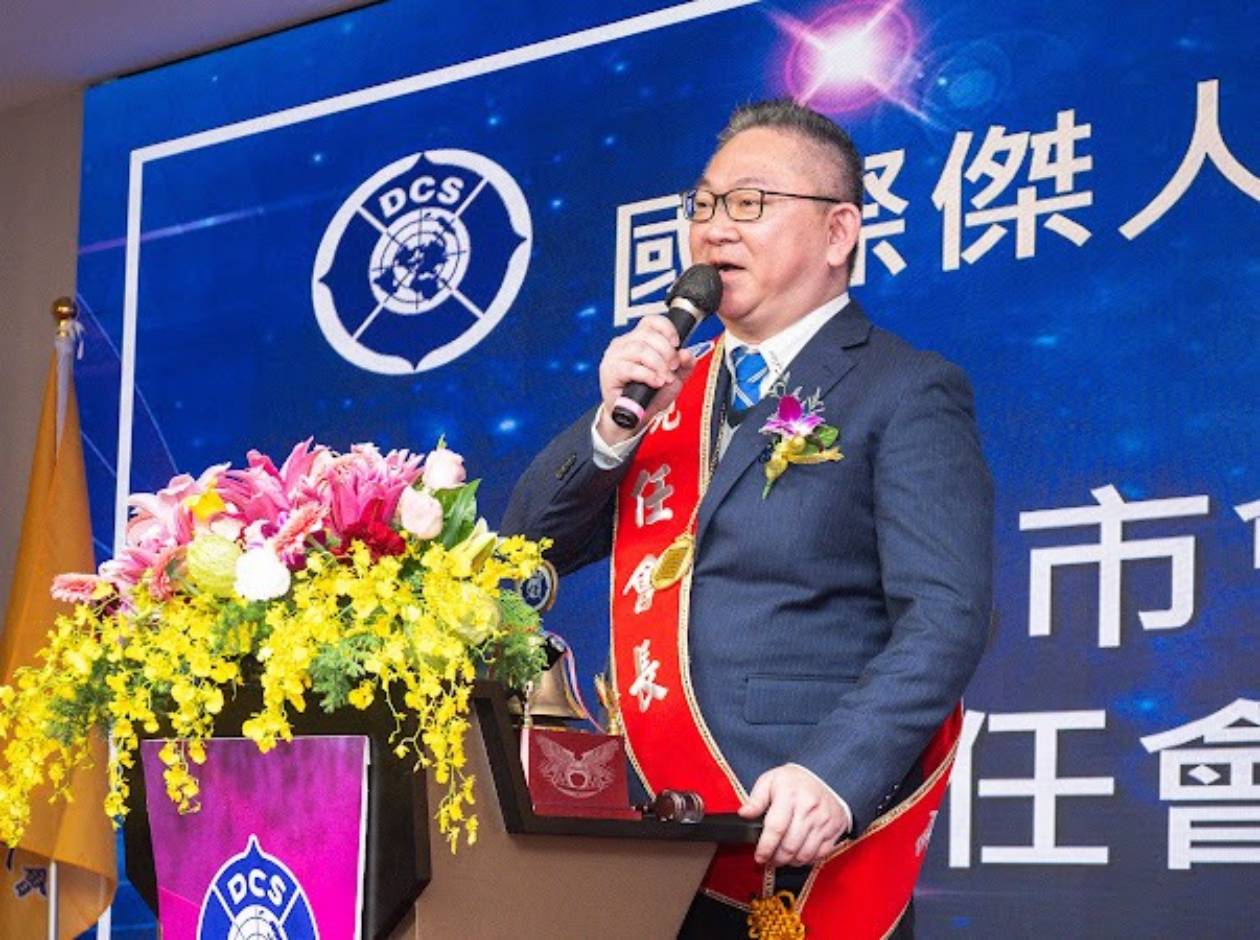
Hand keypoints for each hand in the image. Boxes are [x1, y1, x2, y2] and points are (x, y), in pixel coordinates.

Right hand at [596, 314, 696, 445]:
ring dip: (658, 364)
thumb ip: (683, 365)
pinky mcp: (610, 371)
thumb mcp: (673, 379)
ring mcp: (614, 356)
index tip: (677, 343)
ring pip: (640, 349)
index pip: (651, 321)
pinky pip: (630, 368)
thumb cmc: (649, 396)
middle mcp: (624, 343)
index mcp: (638, 339)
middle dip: (666, 351)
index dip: (666, 328)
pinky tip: (656, 382)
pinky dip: (648, 375)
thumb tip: (687, 353)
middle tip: (673, 367)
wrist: (634, 418)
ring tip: (664, 378)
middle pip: (647, 335)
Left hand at [738, 764, 851, 866]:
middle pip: (790, 846)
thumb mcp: (770, 781)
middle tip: (769, 859)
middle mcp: (809, 809)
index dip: (765, 848)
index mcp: (789, 795)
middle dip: (776, 858)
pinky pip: (819, 854)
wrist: (826, 775)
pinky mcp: (834, 829)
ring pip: (804, 854)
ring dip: (790, 862)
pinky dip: (806, 860)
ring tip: (782, 858)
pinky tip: (797, 854)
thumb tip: (744, 814)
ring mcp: (823, 820)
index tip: (759, 857)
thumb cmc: (793, 781)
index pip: (776, 828)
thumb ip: (756, 799)